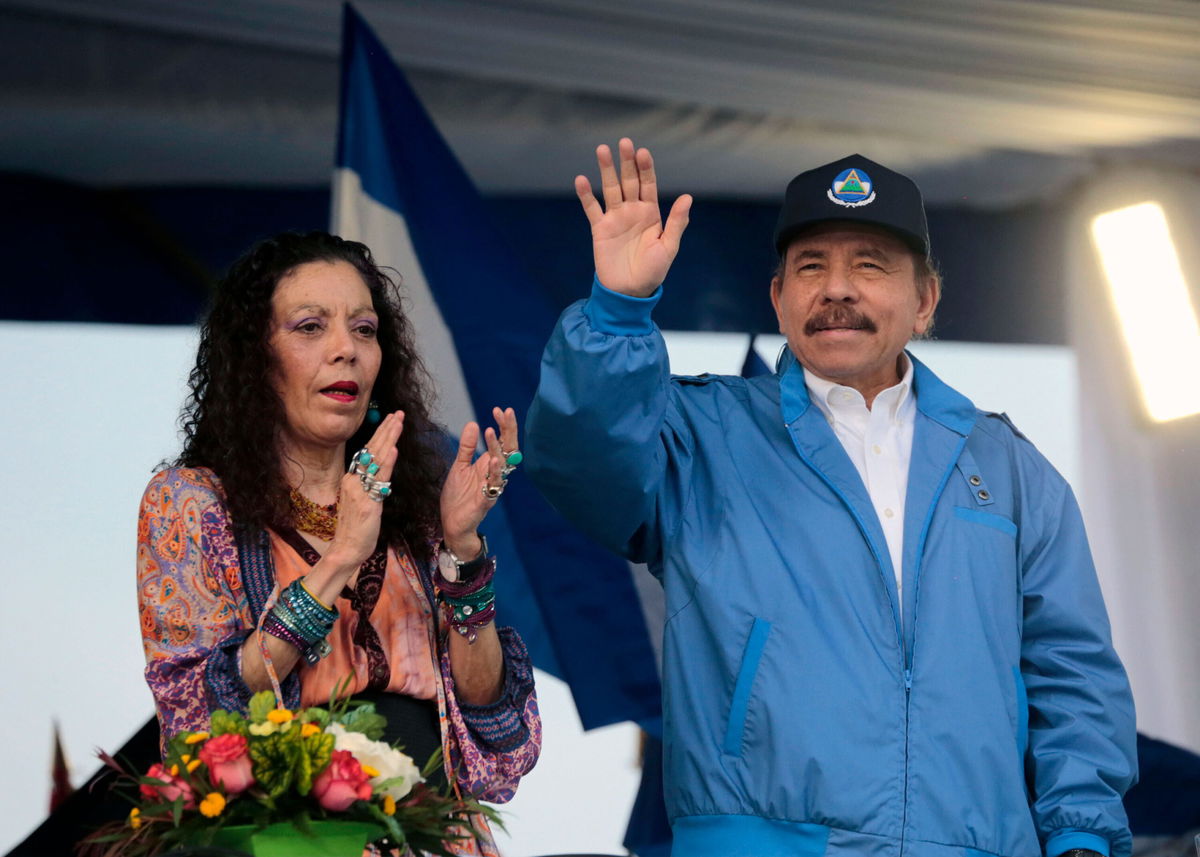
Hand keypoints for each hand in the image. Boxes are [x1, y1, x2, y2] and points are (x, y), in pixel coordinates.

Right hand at [326, 410, 403, 570]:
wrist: (346, 550)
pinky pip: (379, 481)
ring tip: (398, 422)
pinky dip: (387, 464)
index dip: (379, 434)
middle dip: (386, 429)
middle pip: (372, 450)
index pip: (367, 451)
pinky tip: (394, 450)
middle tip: (398, 413)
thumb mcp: (362, 501)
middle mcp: (353, 481)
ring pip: (376, 460)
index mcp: (351, 480)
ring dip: (388, 439)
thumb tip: (379, 472)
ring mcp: (359, 491)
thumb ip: (369, 486)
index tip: (390, 419)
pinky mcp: (368, 503)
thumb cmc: (356, 529)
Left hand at [440, 407, 518, 555]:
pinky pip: (494, 486)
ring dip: (497, 449)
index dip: (503, 425)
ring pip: (501, 466)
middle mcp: (494, 474)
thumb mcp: (459, 466)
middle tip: (506, 412)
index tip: (499, 409)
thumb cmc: (458, 497)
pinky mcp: (485, 501)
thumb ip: (467, 447)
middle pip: (507, 449)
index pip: (501, 441)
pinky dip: (494, 473)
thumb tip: (473, 423)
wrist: (452, 524)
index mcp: (488, 465)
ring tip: (492, 431)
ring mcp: (491, 487)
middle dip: (507, 430)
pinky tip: (492, 460)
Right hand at [576, 137, 691, 297]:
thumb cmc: (653, 271)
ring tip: (602, 150)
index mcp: (652, 213)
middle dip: (627, 162)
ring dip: (606, 170)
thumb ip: (676, 223)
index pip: (648, 184)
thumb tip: (687, 197)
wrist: (629, 291)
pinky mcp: (599, 229)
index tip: (643, 152)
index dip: (646, 168)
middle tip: (623, 142)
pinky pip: (592, 208)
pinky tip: (581, 179)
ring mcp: (615, 218)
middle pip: (629, 181)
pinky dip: (586, 195)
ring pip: (610, 188)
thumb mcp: (668, 248)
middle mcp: (633, 211)